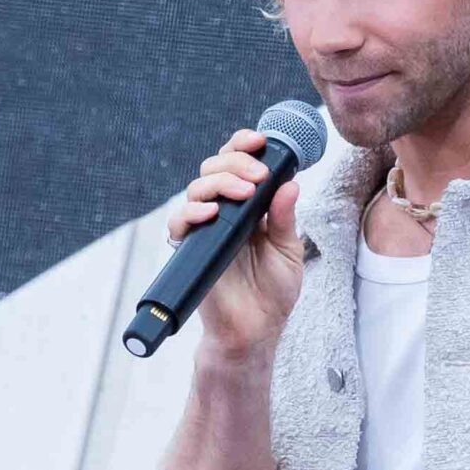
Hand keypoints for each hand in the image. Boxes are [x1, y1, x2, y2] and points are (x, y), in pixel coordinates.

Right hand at [167, 130, 304, 360]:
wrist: (256, 329)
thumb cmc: (273, 291)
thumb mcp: (288, 250)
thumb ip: (285, 217)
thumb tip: (290, 183)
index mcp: (248, 206)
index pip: (239, 164)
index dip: (244, 146)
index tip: (261, 140)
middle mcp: (224, 212)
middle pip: (215, 168)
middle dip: (236, 162)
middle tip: (258, 176)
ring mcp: (205, 228)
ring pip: (197, 188)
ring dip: (220, 182)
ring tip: (244, 192)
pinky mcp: (190, 248)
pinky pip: (179, 222)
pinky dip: (193, 212)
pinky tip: (212, 212)